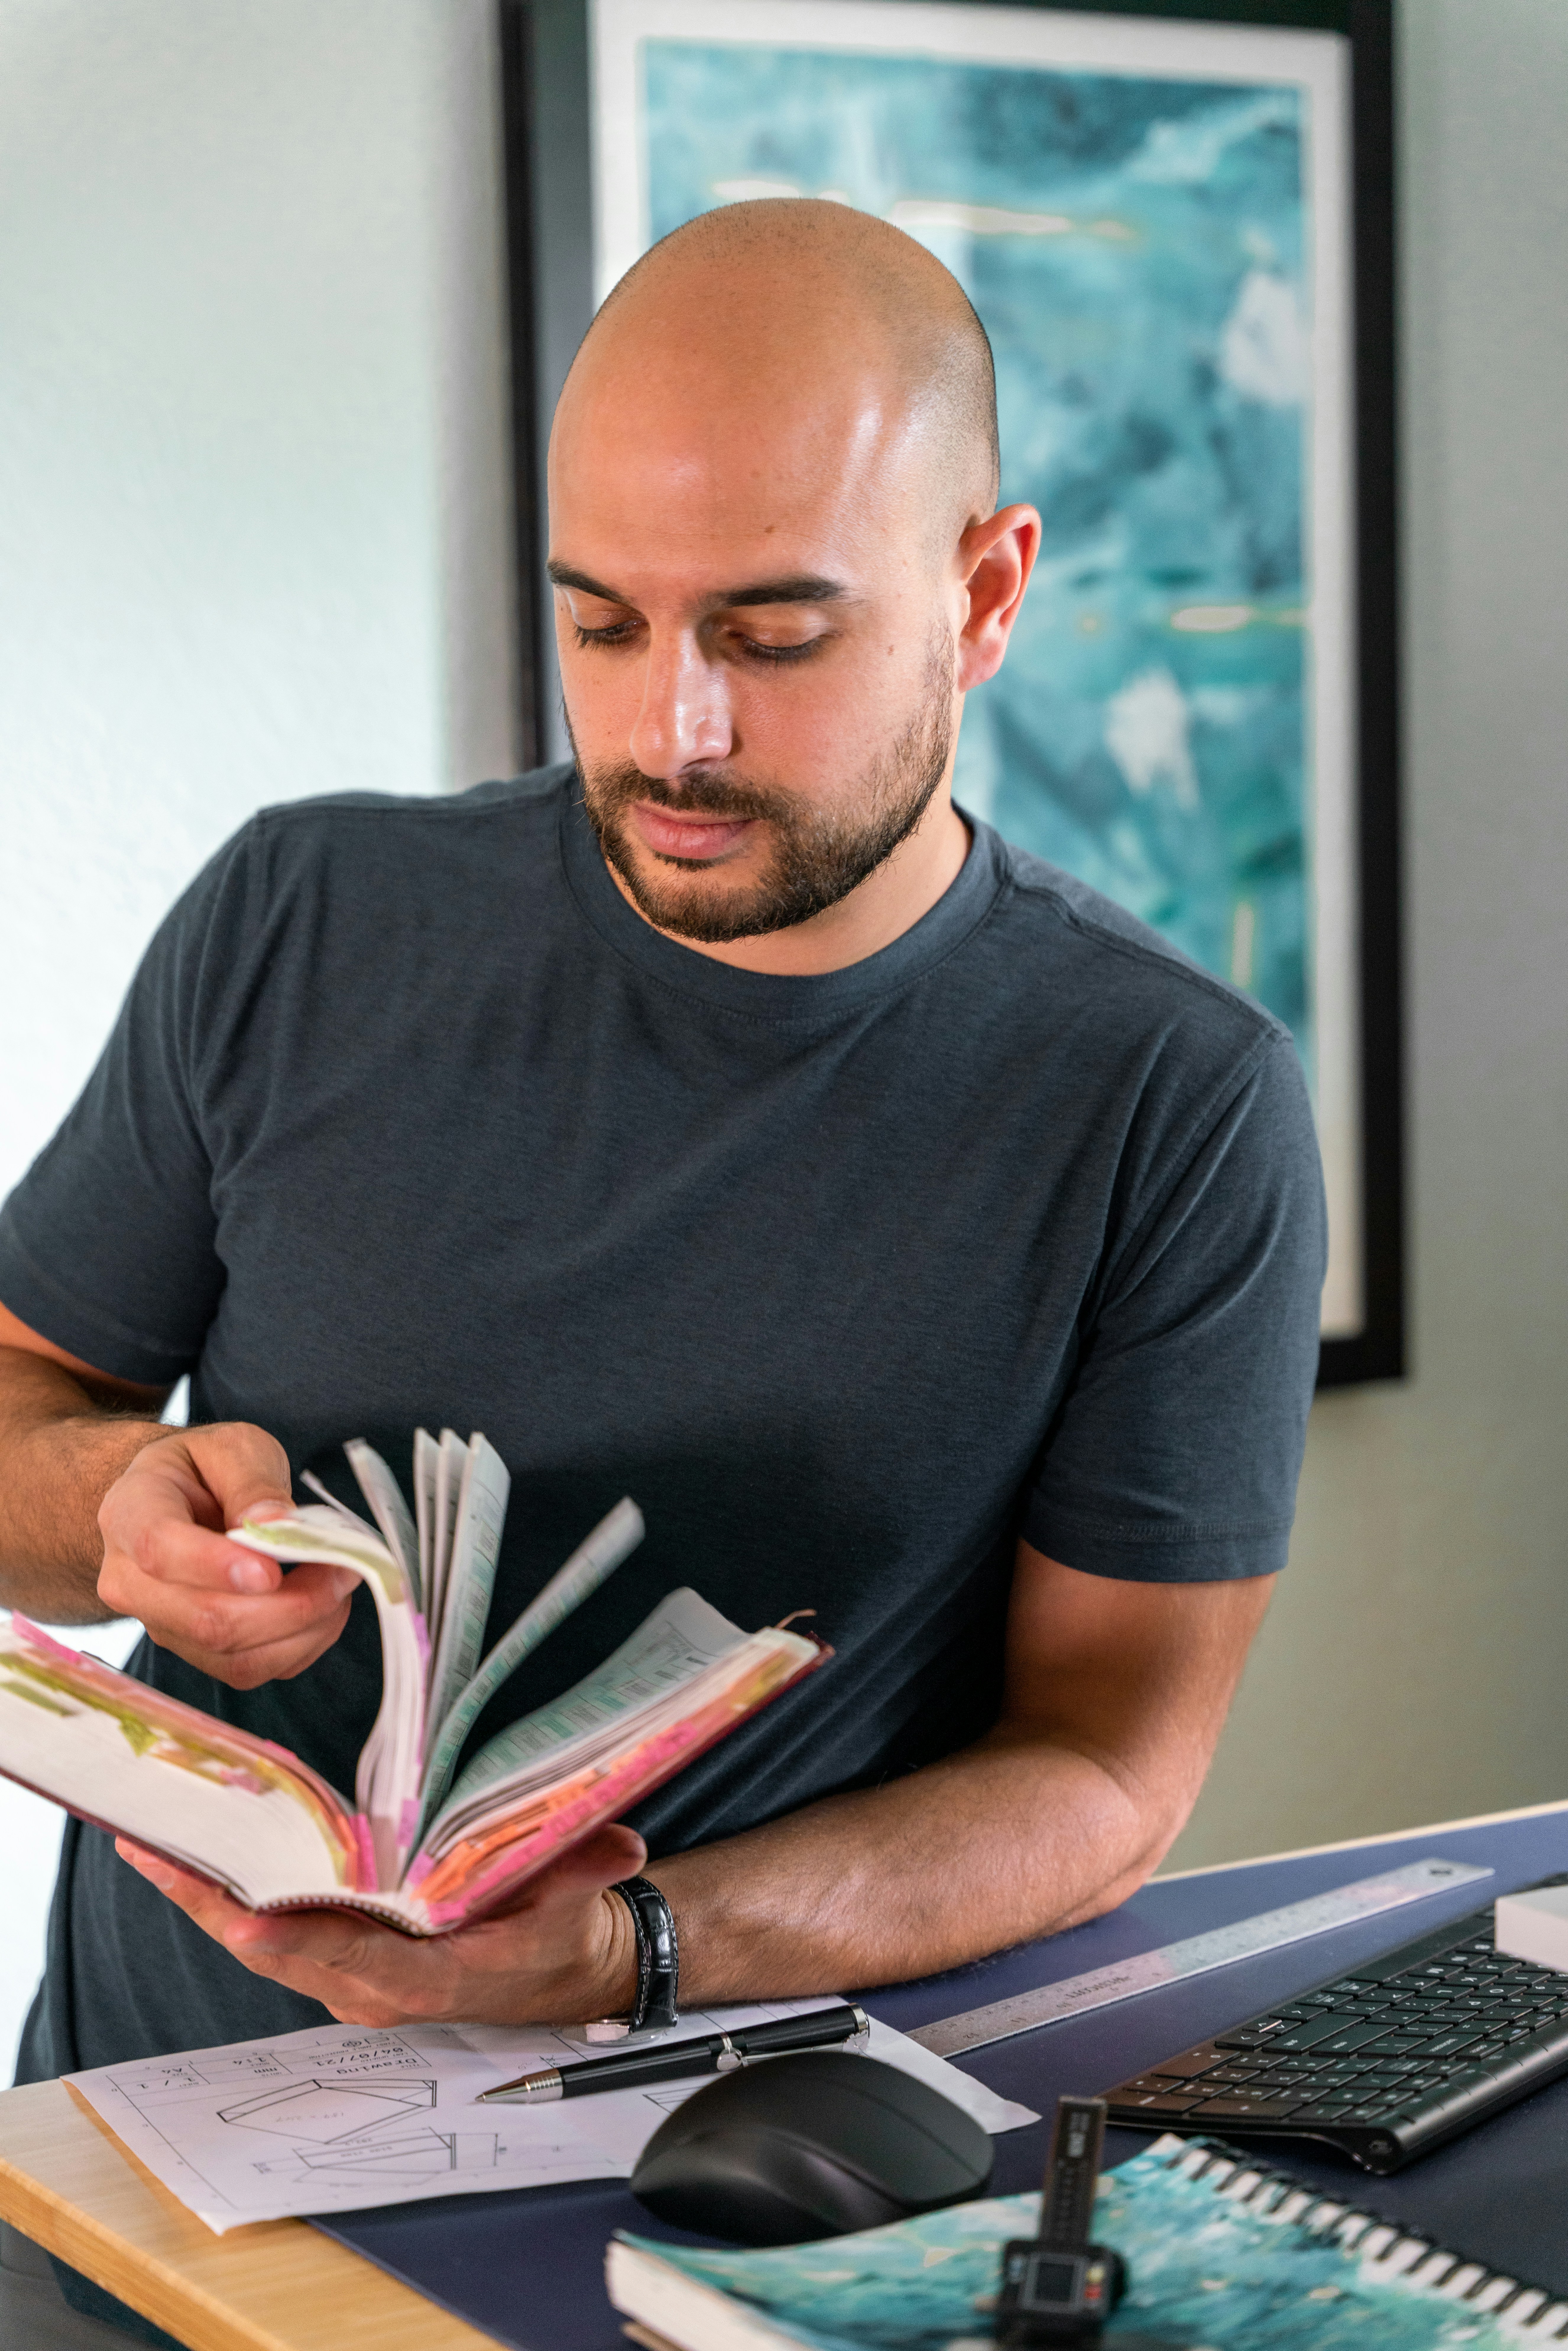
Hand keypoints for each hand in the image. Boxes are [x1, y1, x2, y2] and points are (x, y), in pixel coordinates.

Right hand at [97, 1423, 355, 1687]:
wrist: (181, 1500)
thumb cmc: (205, 1469)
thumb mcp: (231, 1447)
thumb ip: (251, 1482)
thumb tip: (275, 1524)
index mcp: (130, 1513)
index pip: (160, 1550)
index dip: (217, 1566)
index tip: (272, 1570)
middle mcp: (131, 1581)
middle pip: (204, 1618)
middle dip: (288, 1603)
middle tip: (343, 1568)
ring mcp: (161, 1624)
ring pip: (232, 1655)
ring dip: (303, 1627)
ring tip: (339, 1583)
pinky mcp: (195, 1651)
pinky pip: (249, 1670)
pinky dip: (300, 1646)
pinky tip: (323, 1609)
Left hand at [115, 1823, 646, 2026]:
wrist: (554, 1970)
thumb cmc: (558, 1928)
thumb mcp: (578, 1896)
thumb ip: (588, 1869)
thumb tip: (619, 1845)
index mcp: (431, 1974)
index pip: (359, 1960)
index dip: (303, 1942)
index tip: (248, 1922)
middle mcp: (374, 1986)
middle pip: (283, 1951)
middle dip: (213, 1905)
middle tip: (154, 1853)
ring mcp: (349, 1977)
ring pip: (264, 1942)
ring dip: (203, 1897)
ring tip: (146, 1844)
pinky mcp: (338, 1958)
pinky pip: (271, 1931)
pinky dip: (224, 1898)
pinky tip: (186, 1858)